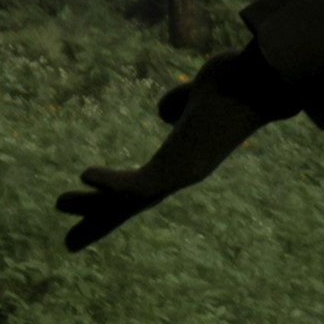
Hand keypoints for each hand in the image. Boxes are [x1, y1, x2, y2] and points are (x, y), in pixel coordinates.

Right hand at [58, 71, 265, 255]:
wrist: (264, 78)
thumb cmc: (238, 81)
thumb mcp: (198, 93)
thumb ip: (179, 103)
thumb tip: (165, 112)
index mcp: (184, 156)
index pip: (142, 184)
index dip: (114, 197)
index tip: (91, 210)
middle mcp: (183, 170)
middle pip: (132, 204)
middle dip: (99, 223)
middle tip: (68, 246)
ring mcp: (184, 172)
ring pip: (131, 200)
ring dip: (94, 206)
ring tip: (59, 203)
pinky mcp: (185, 166)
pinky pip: (140, 184)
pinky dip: (112, 185)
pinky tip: (85, 174)